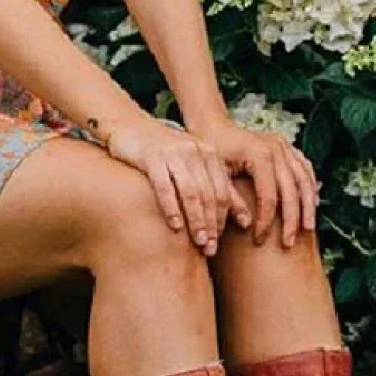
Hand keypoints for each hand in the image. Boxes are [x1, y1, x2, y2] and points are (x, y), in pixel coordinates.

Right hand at [104, 116, 249, 255]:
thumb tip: (246, 222)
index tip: (218, 243)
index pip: (223, 191)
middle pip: (209, 194)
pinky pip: (164, 186)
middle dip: (211, 225)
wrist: (129, 127)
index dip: (223, 219)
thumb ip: (218, 189)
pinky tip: (174, 226)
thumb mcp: (194, 167)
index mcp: (209, 153)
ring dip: (196, 220)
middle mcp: (194, 150)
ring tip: (198, 242)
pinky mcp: (151, 155)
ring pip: (191, 191)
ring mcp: (173, 152)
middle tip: (209, 249)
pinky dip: (171, 207)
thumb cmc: (164, 154)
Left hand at [190, 116, 319, 246]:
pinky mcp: (287, 146)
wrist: (213, 126)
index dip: (266, 221)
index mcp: (259, 155)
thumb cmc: (211, 152)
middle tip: (288, 243)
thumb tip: (247, 224)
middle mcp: (276, 148)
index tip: (259, 239)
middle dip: (291, 220)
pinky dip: (310, 187)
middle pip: (291, 190)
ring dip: (308, 206)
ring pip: (304, 180)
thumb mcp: (215, 176)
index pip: (268, 196)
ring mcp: (284, 145)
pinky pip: (304, 169)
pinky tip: (311, 204)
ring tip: (307, 229)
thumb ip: (229, 200)